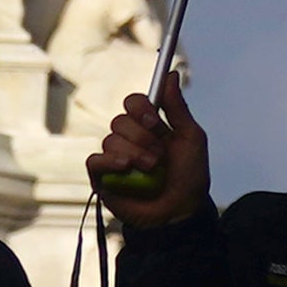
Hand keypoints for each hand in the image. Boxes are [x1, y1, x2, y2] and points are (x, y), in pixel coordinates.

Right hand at [91, 88, 208, 228]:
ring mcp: (114, 157)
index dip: (141, 108)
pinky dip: (110, 161)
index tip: (156, 121)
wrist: (180, 212)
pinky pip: (95, 160)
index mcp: (149, 126)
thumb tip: (172, 75)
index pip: (133, 102)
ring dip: (135, 153)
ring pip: (110, 139)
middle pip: (121, 120)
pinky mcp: (101, 177)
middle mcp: (129, 138)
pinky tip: (125, 168)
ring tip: (152, 169)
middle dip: (143, 137)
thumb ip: (178, 108)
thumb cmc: (189, 176)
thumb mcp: (191, 138)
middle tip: (160, 156)